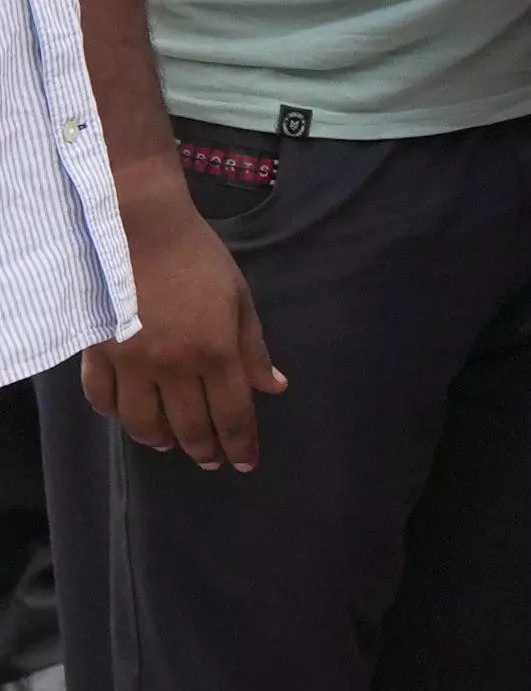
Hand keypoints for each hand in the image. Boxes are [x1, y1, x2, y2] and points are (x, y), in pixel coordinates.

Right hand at [83, 197, 278, 469]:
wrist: (139, 226)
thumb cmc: (197, 258)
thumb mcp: (240, 299)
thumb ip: (253, 348)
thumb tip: (274, 387)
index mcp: (215, 352)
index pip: (232, 414)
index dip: (241, 443)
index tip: (245, 463)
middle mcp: (172, 366)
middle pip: (189, 426)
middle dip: (205, 449)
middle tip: (212, 460)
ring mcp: (130, 361)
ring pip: (142, 422)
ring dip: (160, 439)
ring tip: (172, 443)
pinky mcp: (96, 351)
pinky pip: (102, 397)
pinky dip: (116, 415)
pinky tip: (128, 417)